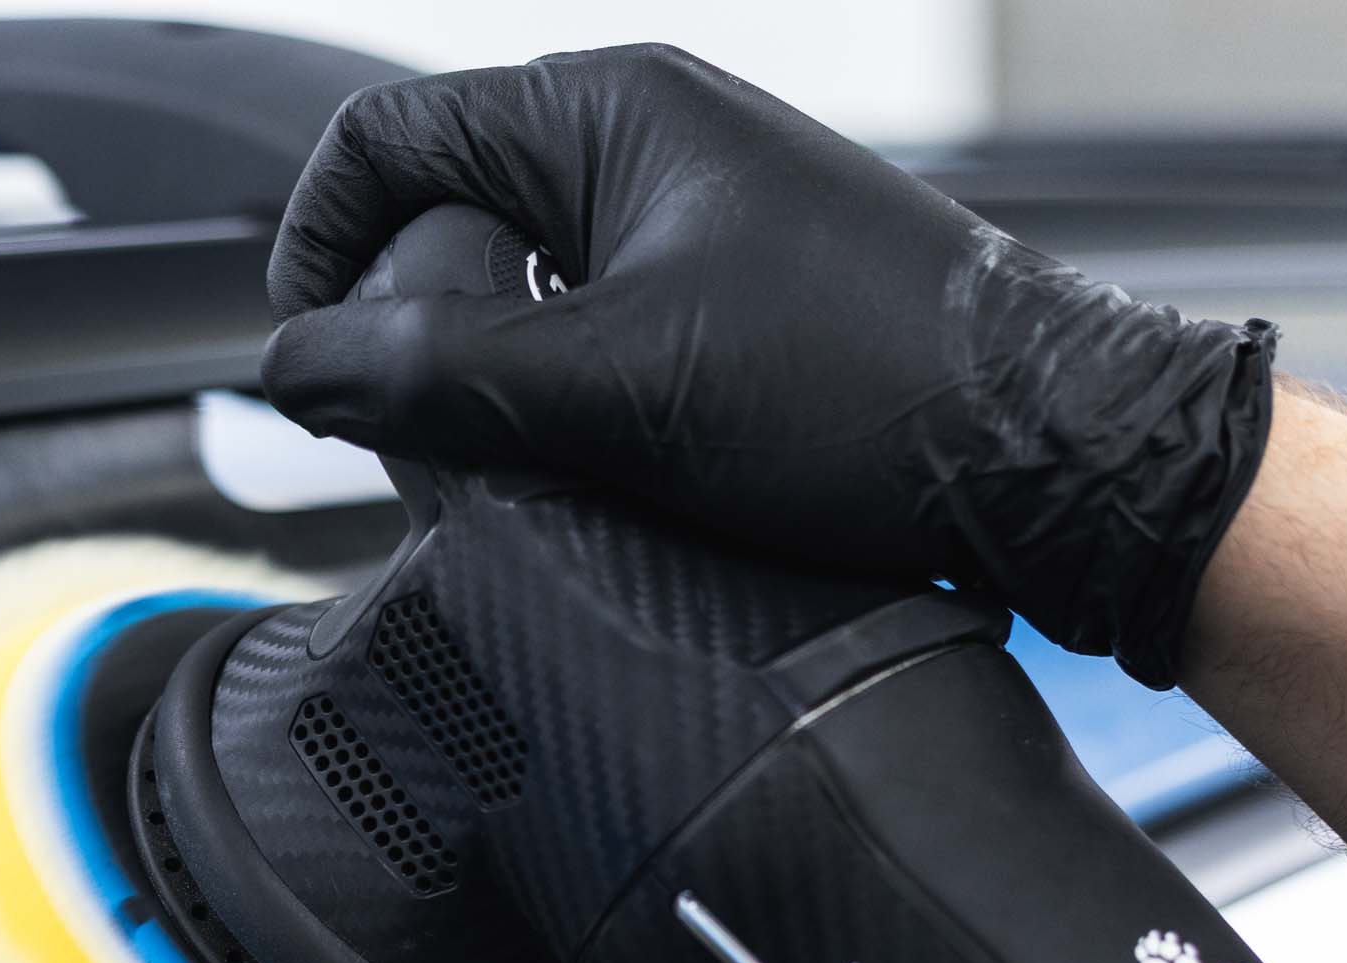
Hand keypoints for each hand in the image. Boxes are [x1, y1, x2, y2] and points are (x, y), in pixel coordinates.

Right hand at [260, 44, 1274, 684]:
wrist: (1048, 457)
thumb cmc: (870, 390)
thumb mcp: (617, 387)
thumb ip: (437, 373)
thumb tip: (298, 366)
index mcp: (614, 111)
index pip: (390, 139)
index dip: (320, 244)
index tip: (310, 356)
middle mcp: (650, 145)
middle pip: (442, 214)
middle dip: (401, 320)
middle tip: (407, 433)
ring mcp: (693, 224)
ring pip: (514, 286)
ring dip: (481, 372)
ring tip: (505, 461)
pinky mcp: (730, 303)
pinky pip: (588, 333)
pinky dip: (555, 397)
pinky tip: (584, 467)